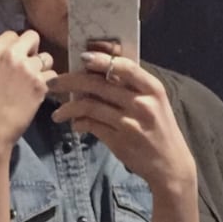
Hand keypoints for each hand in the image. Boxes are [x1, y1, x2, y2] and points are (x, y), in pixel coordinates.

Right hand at [0, 29, 58, 153]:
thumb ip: (3, 58)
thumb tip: (22, 52)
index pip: (13, 34)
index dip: (17, 47)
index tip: (14, 61)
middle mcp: (11, 53)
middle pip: (32, 37)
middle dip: (33, 50)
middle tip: (27, 68)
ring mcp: (27, 67)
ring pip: (46, 58)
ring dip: (42, 69)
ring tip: (30, 85)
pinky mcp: (40, 82)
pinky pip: (52, 75)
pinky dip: (47, 85)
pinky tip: (35, 95)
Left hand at [50, 52, 195, 193]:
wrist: (170, 164)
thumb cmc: (158, 129)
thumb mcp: (153, 103)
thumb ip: (131, 88)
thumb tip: (98, 74)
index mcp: (152, 88)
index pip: (124, 66)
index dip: (101, 60)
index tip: (81, 57)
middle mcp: (142, 103)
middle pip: (99, 84)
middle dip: (71, 80)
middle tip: (53, 83)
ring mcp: (130, 123)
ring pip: (91, 106)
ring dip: (68, 107)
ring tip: (57, 113)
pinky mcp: (119, 141)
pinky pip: (92, 126)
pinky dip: (79, 123)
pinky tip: (74, 124)